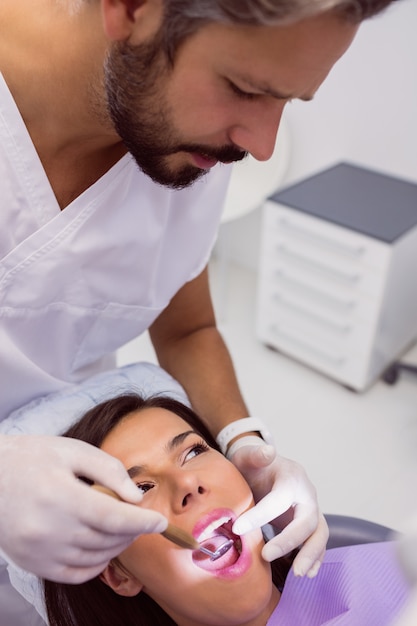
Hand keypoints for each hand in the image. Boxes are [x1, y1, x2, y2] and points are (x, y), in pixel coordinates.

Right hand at [0, 434, 166, 582]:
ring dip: (118, 546)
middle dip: (133, 531)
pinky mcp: (32, 563)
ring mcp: (38, 551)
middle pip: (107, 539)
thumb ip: (108, 470)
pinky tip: (104, 547)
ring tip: (125, 529)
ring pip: (95, 558)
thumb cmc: (32, 456)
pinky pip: (74, 575)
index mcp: (60, 496)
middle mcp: (48, 529)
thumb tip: (136, 497)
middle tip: (143, 519)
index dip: (142, 522)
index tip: (161, 522)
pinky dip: (96, 565)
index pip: (112, 518)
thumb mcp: (72, 450)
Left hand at [230, 440, 328, 576]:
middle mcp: (307, 495)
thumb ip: (255, 454)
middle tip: (267, 556)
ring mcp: (310, 511)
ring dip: (311, 555)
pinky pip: (317, 543)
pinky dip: (315, 558)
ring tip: (298, 574)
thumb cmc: (254, 465)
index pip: (279, 499)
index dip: (260, 515)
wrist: (264, 470)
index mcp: (292, 478)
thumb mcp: (249, 456)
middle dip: (291, 541)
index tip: (237, 528)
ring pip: (319, 534)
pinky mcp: (309, 525)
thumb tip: (268, 450)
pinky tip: (305, 573)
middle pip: (308, 520)